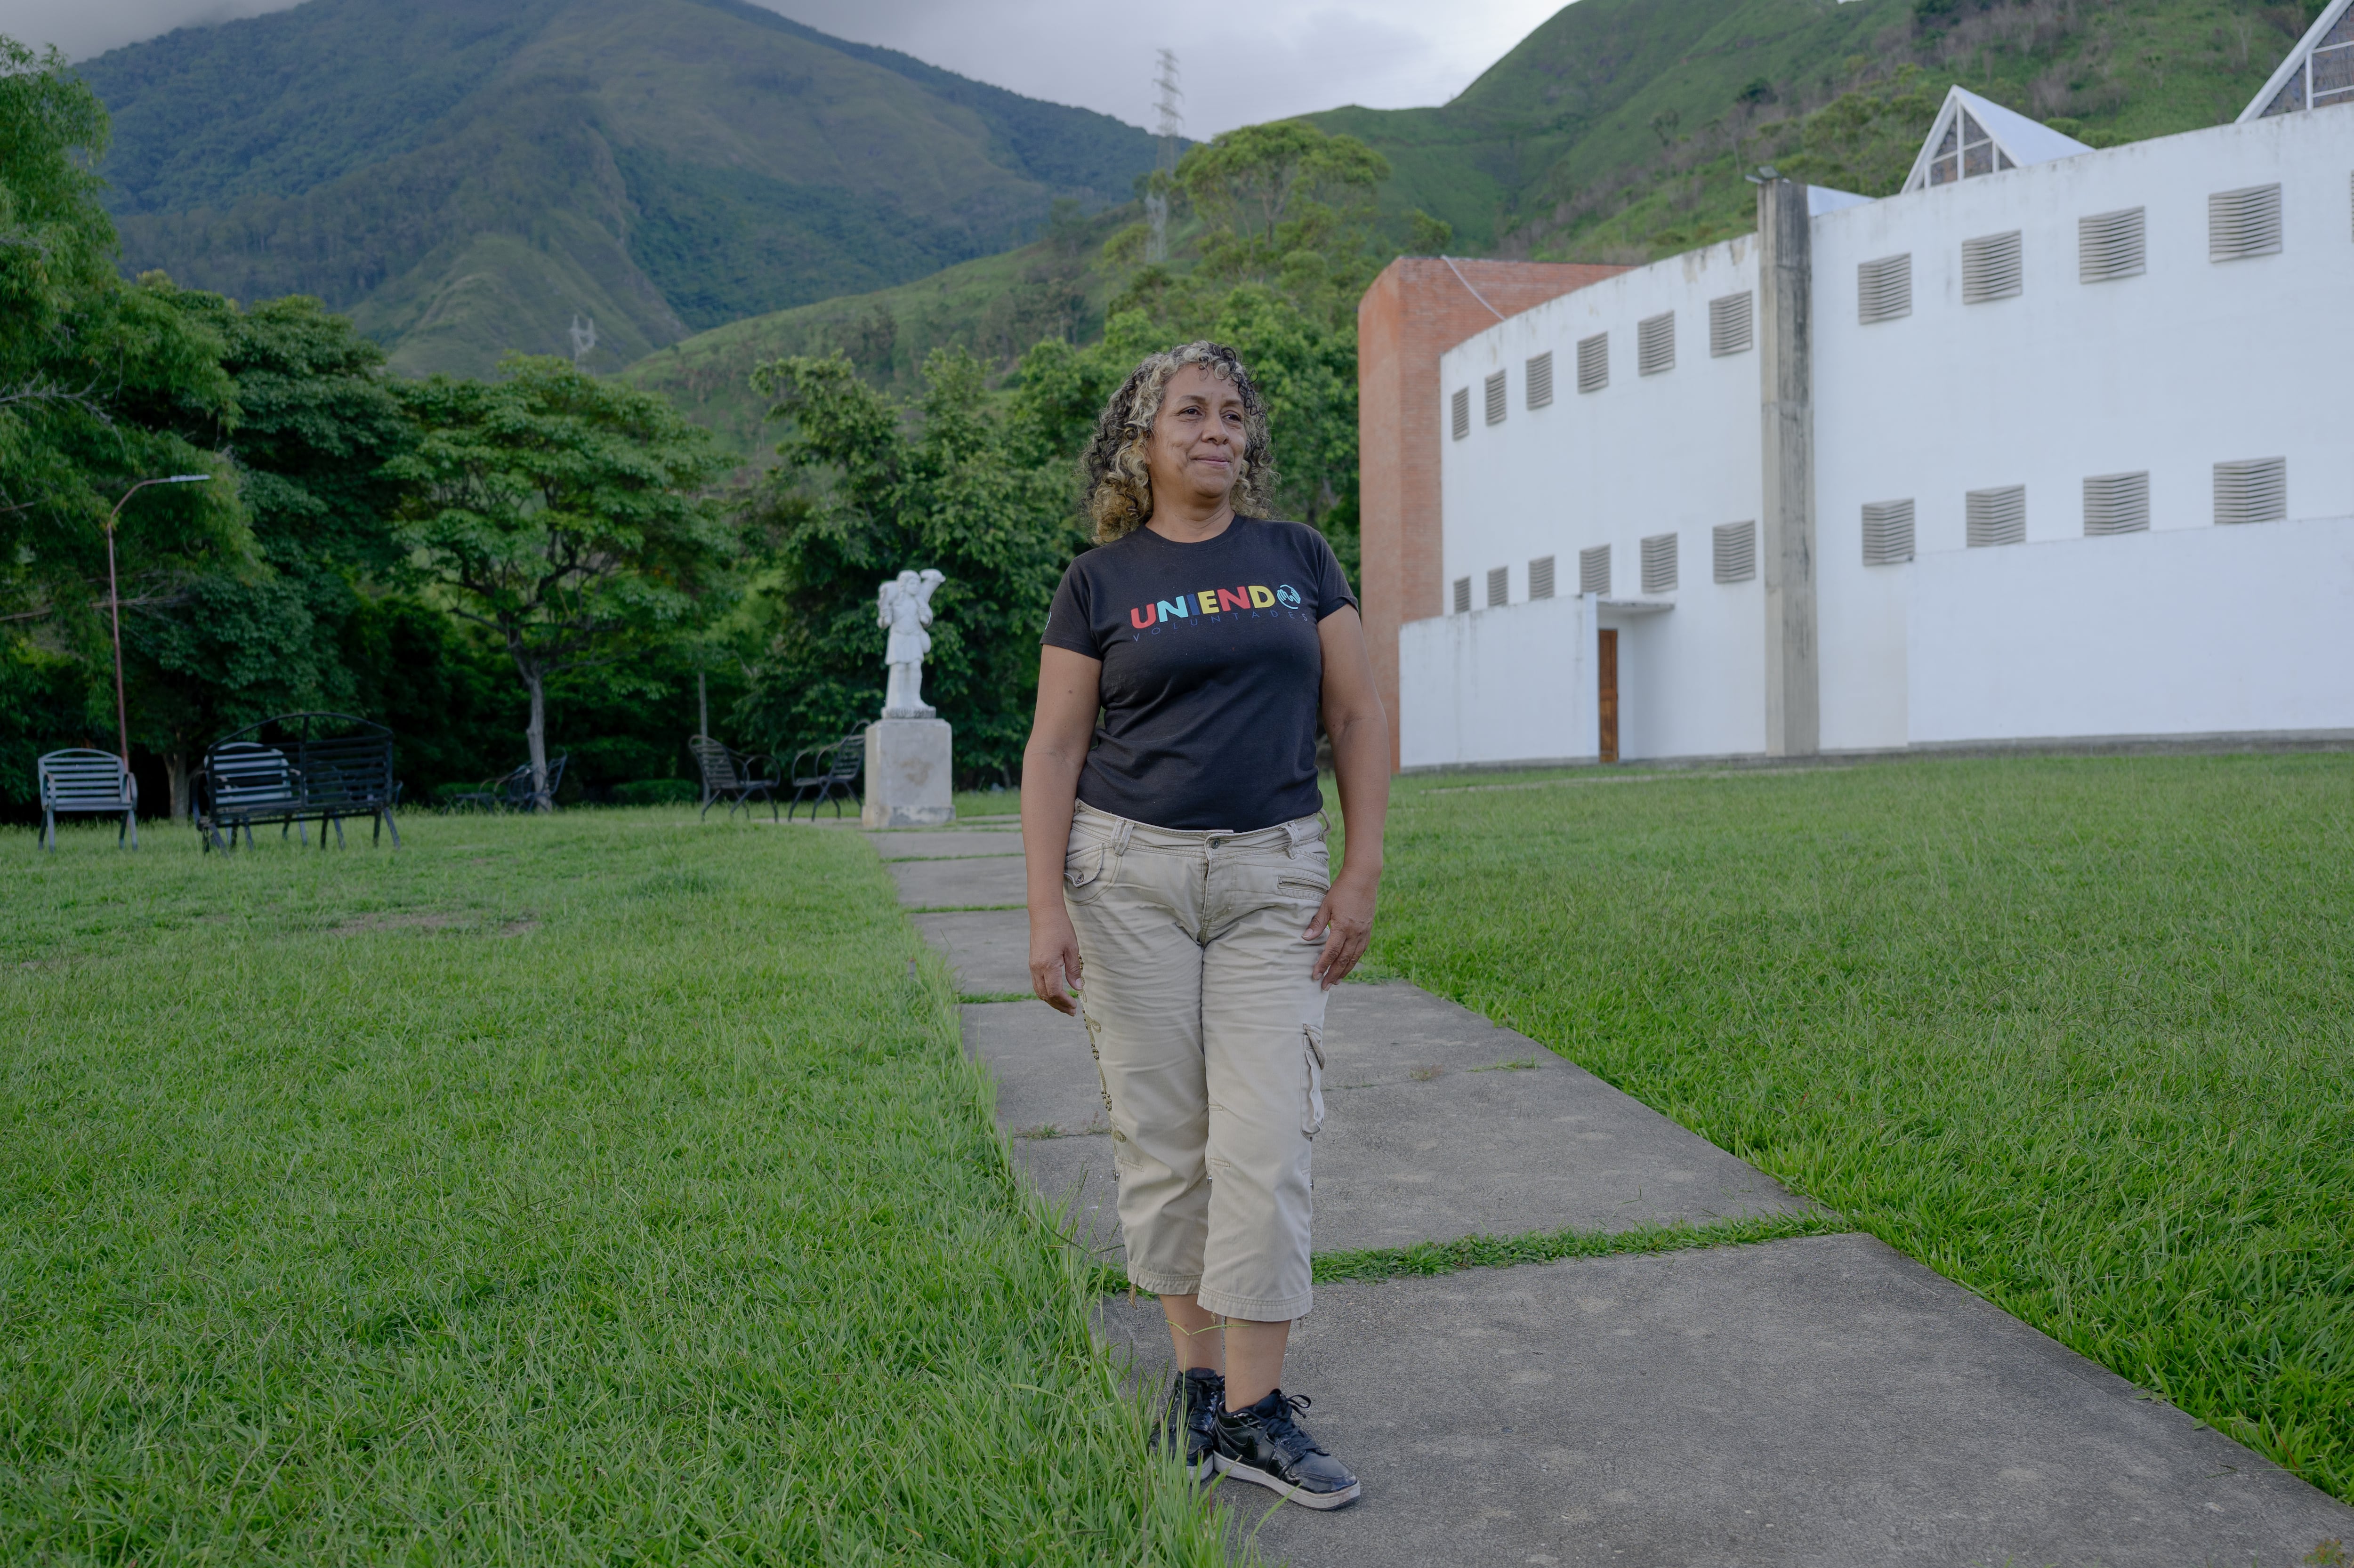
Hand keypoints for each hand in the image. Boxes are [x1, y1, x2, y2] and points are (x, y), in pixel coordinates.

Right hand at [1031, 907, 1083, 1014]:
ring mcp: (1032, 966)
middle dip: (1058, 1005)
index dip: (1064, 1002)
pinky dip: (1046, 992)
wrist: (1044, 914)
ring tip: (1064, 1006)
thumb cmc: (1061, 928)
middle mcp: (1037, 968)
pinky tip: (1055, 994)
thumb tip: (1078, 988)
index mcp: (1047, 965)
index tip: (1074, 1006)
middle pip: (1045, 995)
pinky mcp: (1032, 963)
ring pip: (1039, 991)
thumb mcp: (1072, 949)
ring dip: (1051, 1001)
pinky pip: (1037, 983)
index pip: (1054, 992)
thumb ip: (1074, 970)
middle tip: (1071, 1011)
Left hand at [1306, 872, 1375, 989]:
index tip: (1315, 976)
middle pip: (1343, 960)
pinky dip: (1354, 960)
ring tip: (1336, 981)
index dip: (1322, 965)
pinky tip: (1349, 965)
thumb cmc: (1342, 889)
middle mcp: (1355, 933)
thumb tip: (1305, 938)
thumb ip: (1317, 923)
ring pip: (1354, 958)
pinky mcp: (1368, 930)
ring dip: (1345, 971)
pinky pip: (1361, 950)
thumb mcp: (1326, 905)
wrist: (1364, 878)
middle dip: (1333, 974)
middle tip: (1325, 986)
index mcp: (1343, 927)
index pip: (1331, 952)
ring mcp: (1364, 932)